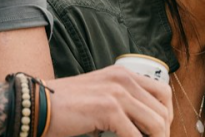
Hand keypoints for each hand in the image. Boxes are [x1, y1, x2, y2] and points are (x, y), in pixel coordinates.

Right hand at [45, 65, 172, 136]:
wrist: (37, 105)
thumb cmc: (64, 106)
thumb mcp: (99, 95)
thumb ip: (121, 103)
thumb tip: (142, 127)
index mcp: (122, 73)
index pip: (163, 92)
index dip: (167, 116)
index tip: (161, 132)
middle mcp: (122, 79)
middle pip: (163, 109)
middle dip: (163, 132)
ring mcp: (116, 92)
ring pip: (155, 123)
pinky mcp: (108, 109)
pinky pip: (135, 136)